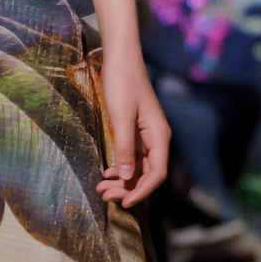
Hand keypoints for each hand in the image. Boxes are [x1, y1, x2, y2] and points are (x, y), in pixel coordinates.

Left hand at [95, 52, 170, 207]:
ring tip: (101, 188)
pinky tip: (107, 173)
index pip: (157, 173)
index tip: (124, 202)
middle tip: (104, 195)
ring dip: (122, 180)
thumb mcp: (121, 117)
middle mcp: (156, 138)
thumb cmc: (122, 83)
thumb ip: (125, 147)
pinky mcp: (136, 131)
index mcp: (159, 136)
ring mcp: (146, 135)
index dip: (142, 190)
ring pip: (138, 167)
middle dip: (127, 187)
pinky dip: (120, 167)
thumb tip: (127, 177)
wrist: (120, 59)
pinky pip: (132, 156)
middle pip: (147, 173)